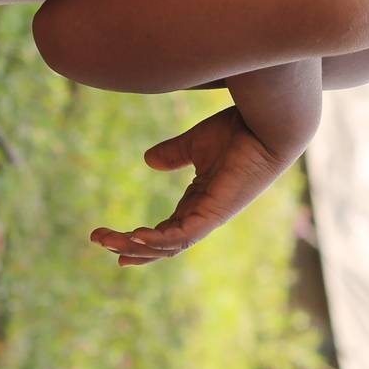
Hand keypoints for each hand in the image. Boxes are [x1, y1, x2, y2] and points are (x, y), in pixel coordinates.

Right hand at [90, 105, 292, 265]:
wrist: (268, 122)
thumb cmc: (240, 129)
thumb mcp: (196, 142)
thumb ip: (174, 153)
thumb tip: (148, 160)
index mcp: (200, 201)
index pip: (166, 230)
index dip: (139, 238)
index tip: (110, 239)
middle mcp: (205, 214)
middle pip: (163, 244)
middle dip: (130, 247)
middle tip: (100, 241)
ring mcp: (211, 216)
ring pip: (169, 245)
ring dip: (137, 246)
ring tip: (109, 241)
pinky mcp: (217, 212)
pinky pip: (184, 235)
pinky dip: (160, 240)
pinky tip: (136, 236)